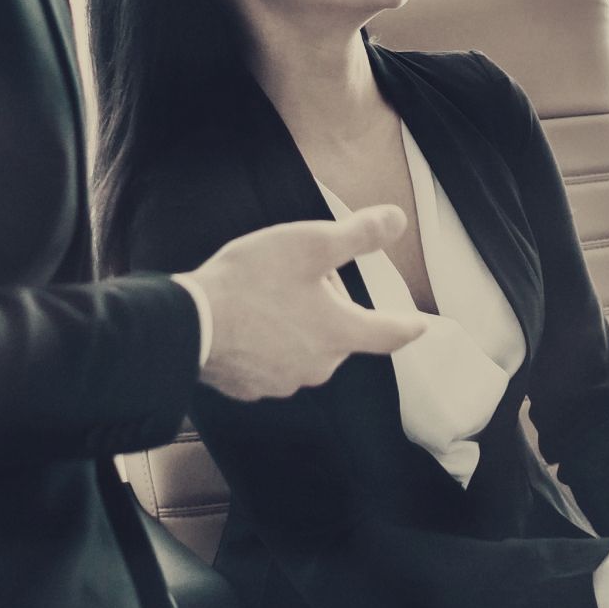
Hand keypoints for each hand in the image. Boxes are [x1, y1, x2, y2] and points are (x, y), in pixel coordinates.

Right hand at [180, 205, 424, 399]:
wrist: (188, 323)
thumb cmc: (251, 280)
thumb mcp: (310, 244)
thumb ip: (359, 235)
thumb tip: (398, 220)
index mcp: (338, 334)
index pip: (388, 334)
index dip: (407, 325)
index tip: (420, 325)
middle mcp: (317, 366)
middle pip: (340, 334)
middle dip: (331, 306)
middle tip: (299, 274)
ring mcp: (281, 382)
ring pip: (305, 347)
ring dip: (298, 325)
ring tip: (267, 296)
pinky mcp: (249, 387)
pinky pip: (271, 361)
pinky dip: (268, 343)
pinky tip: (246, 322)